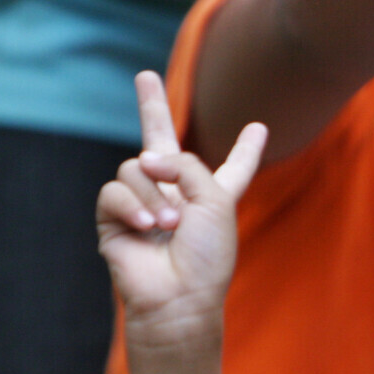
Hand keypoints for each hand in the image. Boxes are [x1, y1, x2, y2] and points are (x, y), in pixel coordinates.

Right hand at [96, 72, 266, 339]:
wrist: (178, 297)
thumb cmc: (206, 256)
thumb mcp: (215, 200)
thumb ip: (186, 165)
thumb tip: (144, 160)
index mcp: (213, 195)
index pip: (233, 167)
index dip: (246, 149)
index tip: (260, 128)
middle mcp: (176, 195)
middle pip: (160, 143)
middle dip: (151, 107)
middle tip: (144, 75)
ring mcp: (142, 204)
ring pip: (135, 167)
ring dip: (152, 193)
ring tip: (167, 225)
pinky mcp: (114, 219)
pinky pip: (113, 189)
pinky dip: (130, 204)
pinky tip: (145, 226)